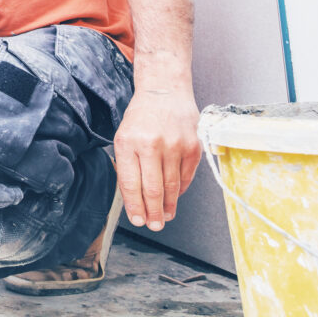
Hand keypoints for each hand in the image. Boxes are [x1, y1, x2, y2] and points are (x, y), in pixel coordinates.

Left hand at [113, 87, 200, 230]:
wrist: (165, 90)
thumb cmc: (141, 116)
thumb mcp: (124, 137)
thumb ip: (128, 165)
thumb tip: (134, 198)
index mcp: (128, 142)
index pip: (130, 183)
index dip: (134, 206)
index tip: (138, 220)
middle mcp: (151, 145)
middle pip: (153, 189)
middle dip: (153, 213)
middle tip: (154, 226)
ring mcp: (175, 146)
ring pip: (171, 186)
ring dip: (168, 206)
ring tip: (164, 217)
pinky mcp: (193, 146)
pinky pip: (186, 177)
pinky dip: (179, 190)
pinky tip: (174, 197)